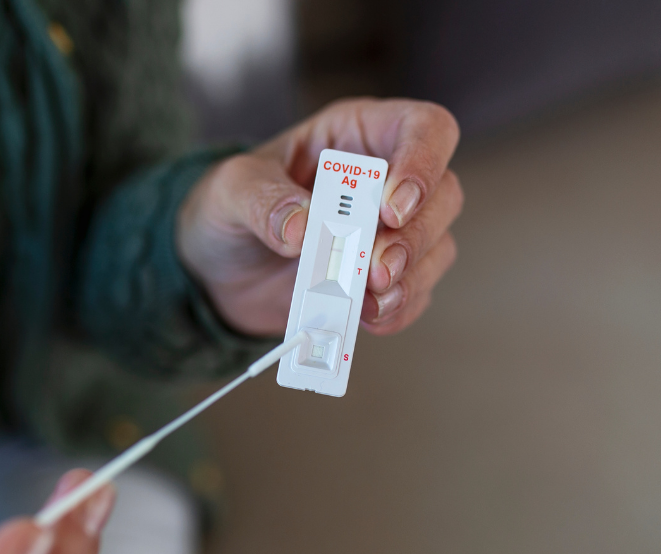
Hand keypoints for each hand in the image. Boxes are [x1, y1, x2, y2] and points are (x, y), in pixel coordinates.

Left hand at [178, 98, 462, 336]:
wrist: (217, 269)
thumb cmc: (229, 207)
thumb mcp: (230, 189)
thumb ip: (263, 200)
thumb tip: (303, 229)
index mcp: (358, 135)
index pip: (424, 128)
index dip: (423, 162)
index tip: (390, 207)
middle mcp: (386, 178)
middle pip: (444, 194)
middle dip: (415, 236)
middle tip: (376, 269)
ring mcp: (392, 232)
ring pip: (438, 246)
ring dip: (412, 278)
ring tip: (369, 300)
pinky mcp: (385, 278)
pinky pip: (415, 293)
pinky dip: (398, 309)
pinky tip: (367, 318)